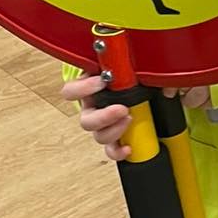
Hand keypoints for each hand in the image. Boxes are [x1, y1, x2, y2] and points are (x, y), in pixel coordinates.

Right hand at [60, 77, 209, 161]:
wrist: (141, 88)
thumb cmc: (129, 75)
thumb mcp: (128, 67)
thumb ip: (130, 66)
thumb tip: (147, 67)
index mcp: (90, 90)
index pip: (71, 92)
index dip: (83, 88)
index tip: (101, 81)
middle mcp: (93, 109)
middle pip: (86, 121)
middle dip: (104, 117)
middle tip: (122, 109)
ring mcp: (103, 126)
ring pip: (98, 136)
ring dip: (113, 131)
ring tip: (129, 120)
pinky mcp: (115, 138)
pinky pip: (111, 150)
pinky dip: (118, 151)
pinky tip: (128, 147)